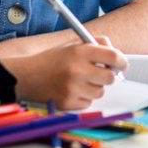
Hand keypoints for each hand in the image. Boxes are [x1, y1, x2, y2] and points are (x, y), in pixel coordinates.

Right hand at [7, 37, 128, 109]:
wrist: (26, 76)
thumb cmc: (52, 60)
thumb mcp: (72, 45)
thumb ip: (96, 46)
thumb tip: (118, 58)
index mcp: (79, 51)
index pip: (113, 56)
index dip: (122, 61)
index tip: (122, 64)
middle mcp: (77, 69)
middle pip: (110, 77)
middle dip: (108, 76)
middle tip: (101, 73)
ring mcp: (72, 88)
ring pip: (100, 92)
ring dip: (95, 87)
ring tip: (80, 81)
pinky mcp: (68, 103)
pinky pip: (88, 102)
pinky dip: (84, 97)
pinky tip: (71, 90)